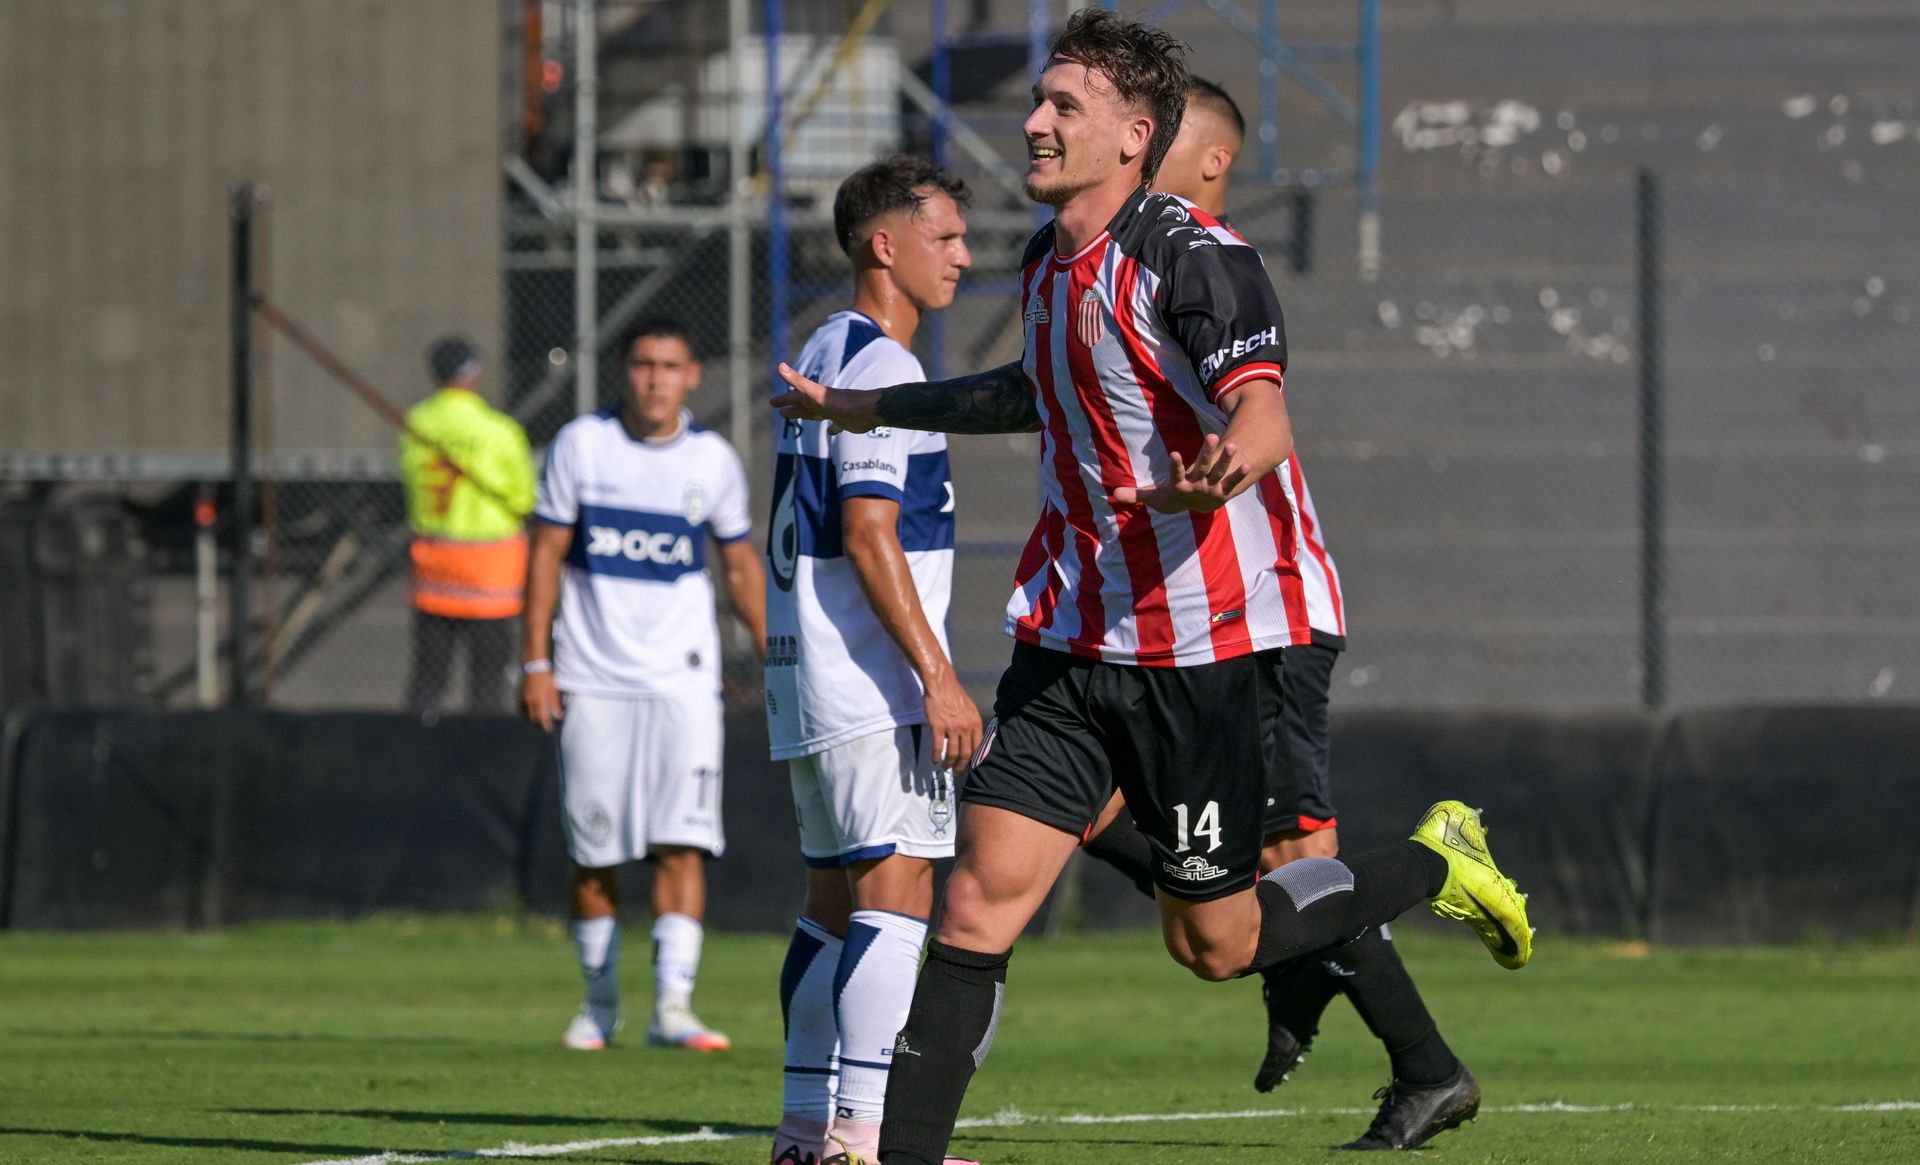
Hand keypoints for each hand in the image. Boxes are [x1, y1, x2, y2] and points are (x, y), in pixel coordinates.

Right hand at [520, 671, 563, 731]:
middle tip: (544, 726)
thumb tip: (558, 717)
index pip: (541, 719)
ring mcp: (523, 699)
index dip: (545, 726)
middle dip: (538, 724)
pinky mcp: (519, 695)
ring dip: (531, 720)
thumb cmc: (546, 677)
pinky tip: (529, 714)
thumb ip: (555, 704)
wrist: (533, 666)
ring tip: (537, 722)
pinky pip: (520, 709)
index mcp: (539, 701)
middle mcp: (529, 701)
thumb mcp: (554, 690)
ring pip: (524, 715)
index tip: (549, 729)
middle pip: (532, 719)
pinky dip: (524, 714)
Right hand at [771, 363, 883, 433]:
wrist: (869, 410)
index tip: (772, 403)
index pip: (795, 398)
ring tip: (801, 418)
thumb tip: (780, 366)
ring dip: (808, 415)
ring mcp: (834, 412)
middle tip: (780, 412)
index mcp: (814, 398)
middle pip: (804, 406)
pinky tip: (831, 431)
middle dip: (792, 408)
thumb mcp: (816, 393)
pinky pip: (835, 425)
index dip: (783, 400)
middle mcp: (823, 404)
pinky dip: (832, 428)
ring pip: (817, 414)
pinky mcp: (845, 422)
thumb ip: (799, 381)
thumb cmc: (842, 403)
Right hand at [922, 668, 983, 773]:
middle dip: (961, 766)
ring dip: (948, 764)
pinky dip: (935, 757)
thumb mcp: (970, 709)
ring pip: (952, 753)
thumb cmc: (954, 695)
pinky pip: (937, 748)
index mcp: (975, 723)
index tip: (969, 765)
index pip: (977, 747)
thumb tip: (970, 740)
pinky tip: (934, 761)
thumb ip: (971, 724)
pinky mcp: (938, 727)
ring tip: (945, 768)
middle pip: (965, 754)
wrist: (941, 685)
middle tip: (957, 772)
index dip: (973, 759)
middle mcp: (966, 727)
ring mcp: (952, 728)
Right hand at [1109, 433, 1250, 512]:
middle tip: (1212, 436)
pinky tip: (1248, 465)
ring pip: (1219, 473)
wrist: (1194, 511)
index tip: (1174, 453)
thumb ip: (1136, 494)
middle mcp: (1197, 488)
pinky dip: (1239, 476)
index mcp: (1179, 487)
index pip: (1175, 475)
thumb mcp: (1153, 497)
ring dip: (1226, 460)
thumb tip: (1113, 494)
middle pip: (1202, 469)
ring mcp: (1211, 489)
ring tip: (1233, 445)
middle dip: (1207, 454)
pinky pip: (1232, 483)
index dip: (1175, 466)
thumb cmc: (1171, 498)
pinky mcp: (1223, 491)